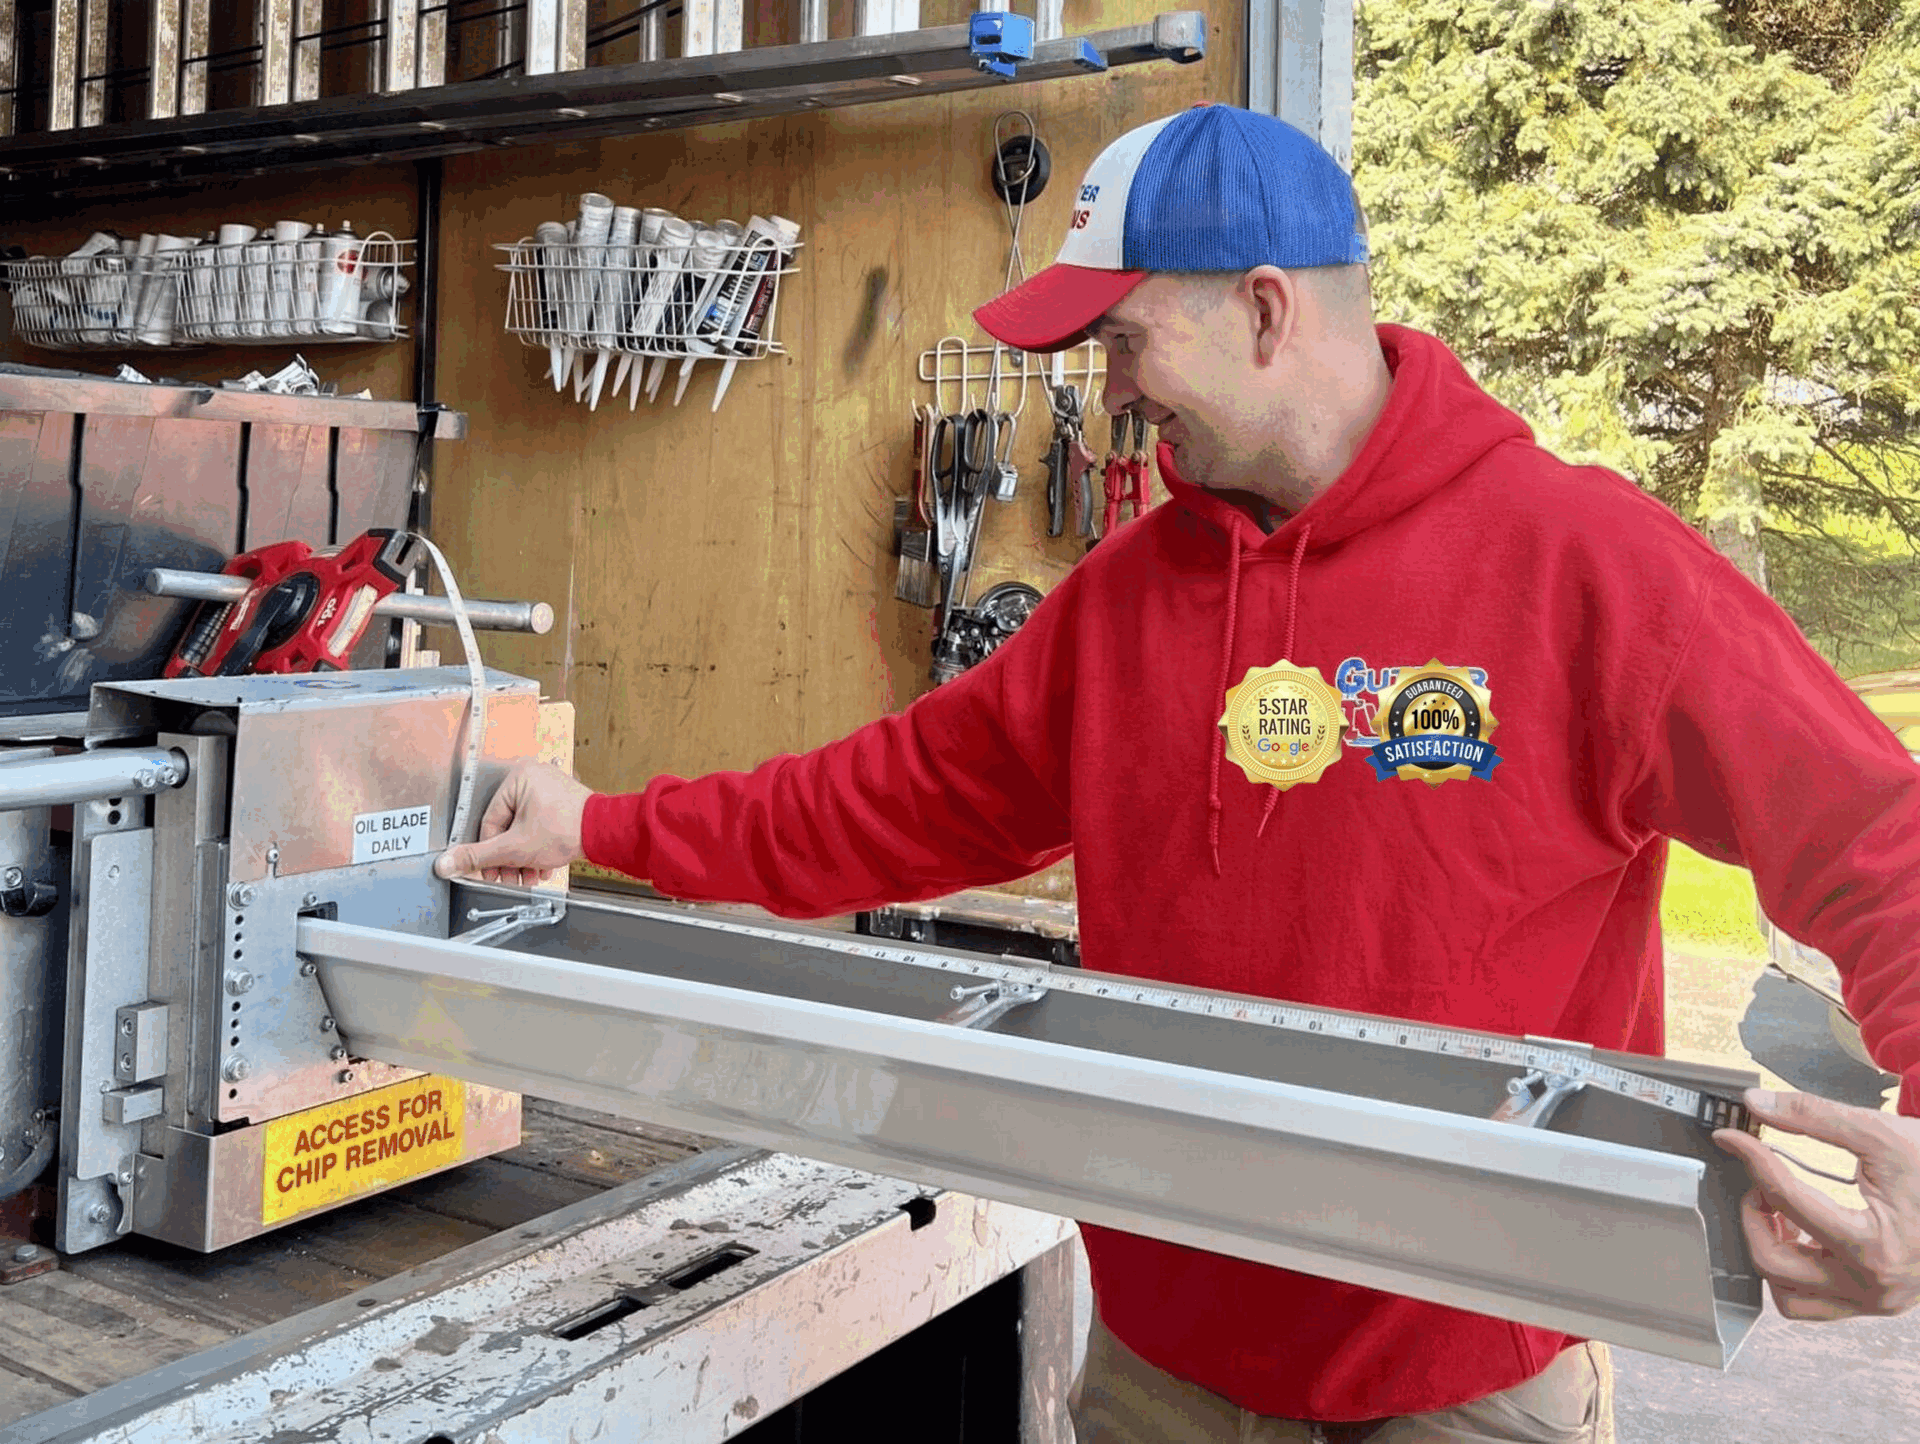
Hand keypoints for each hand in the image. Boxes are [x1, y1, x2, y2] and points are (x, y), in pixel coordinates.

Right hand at [433, 760, 590, 886]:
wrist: (606, 833)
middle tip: (510, 878)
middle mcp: (534, 777)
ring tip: (530, 876)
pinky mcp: (564, 801)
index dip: (489, 852)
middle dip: (510, 858)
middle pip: (508, 827)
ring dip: (525, 857)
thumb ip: (478, 856)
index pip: (489, 821)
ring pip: (525, 828)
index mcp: (517, 777)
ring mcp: (550, 788)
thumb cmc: (567, 830)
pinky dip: (540, 847)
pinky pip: (541, 825)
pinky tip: (544, 866)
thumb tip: (446, 862)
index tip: (489, 871)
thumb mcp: (514, 848)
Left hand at [1713, 1087, 1919, 1319]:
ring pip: (1788, 1296)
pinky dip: (1795, 1270)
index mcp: (1875, 1245)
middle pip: (1773, 1263)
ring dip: (1770, 1251)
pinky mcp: (1878, 1302)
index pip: (1787, 1199)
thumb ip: (1814, 1116)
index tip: (1732, 1138)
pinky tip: (1802, 1232)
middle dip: (1753, 1217)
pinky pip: (1815, 1302)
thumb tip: (1757, 1105)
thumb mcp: (1881, 1134)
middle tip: (1761, 1182)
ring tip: (1779, 1211)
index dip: (1751, 1159)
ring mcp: (1876, 1301)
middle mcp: (1874, 1286)